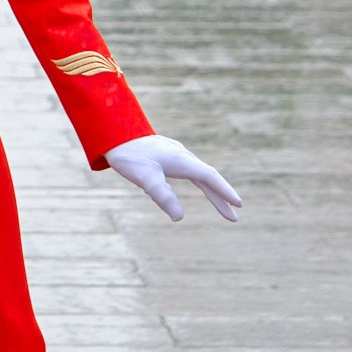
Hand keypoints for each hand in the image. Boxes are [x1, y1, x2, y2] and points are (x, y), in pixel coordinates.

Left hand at [105, 134, 241, 224]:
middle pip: (208, 178)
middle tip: (234, 216)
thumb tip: (179, 217)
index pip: (209, 178)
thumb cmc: (129, 156)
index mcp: (181, 160)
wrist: (114, 133)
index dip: (224, 192)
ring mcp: (175, 155)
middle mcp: (182, 156)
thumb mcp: (145, 179)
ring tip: (222, 207)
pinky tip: (196, 188)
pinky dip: (199, 183)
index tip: (238, 205)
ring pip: (199, 175)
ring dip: (212, 191)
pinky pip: (189, 171)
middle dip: (222, 197)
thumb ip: (163, 196)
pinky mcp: (167, 155)